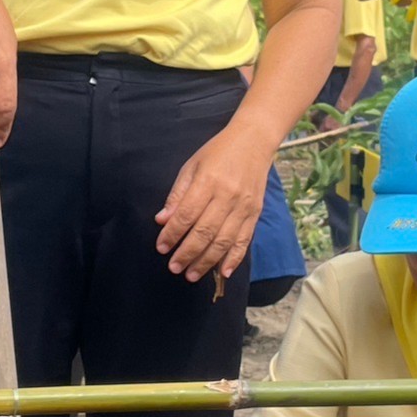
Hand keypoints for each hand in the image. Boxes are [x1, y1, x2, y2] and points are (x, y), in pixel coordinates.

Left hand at [155, 120, 272, 282]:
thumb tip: (162, 220)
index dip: (172, 233)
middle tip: (174, 267)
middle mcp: (227, 196)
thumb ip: (177, 194)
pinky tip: (222, 272)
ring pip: (224, 240)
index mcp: (208, 181)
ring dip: (206, 261)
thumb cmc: (217, 152)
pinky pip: (244, 240)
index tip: (161, 247)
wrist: (254, 141)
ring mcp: (244, 206)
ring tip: (191, 274)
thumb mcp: (191, 166)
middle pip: (205, 231)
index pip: (187, 214)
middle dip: (187, 253)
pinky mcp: (255, 213)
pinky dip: (234, 258)